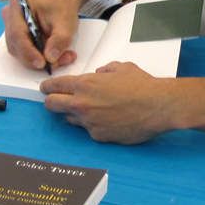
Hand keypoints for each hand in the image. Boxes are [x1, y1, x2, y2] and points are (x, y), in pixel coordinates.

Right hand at [1, 0, 79, 70]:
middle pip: (17, 47)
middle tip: (56, 62)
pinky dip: (40, 59)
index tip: (42, 63)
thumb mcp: (66, 22)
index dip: (28, 51)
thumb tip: (50, 58)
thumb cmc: (61, 8)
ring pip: (20, 54)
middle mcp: (10, 19)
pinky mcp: (17, 41)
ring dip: (40, 60)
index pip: (17, 34)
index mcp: (19, 8)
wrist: (61, 3)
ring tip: (62, 57)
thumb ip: (59, 40)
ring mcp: (11, 31)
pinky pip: (24, 55)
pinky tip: (56, 57)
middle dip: (36, 59)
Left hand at [40, 61, 174, 142]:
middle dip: (51, 101)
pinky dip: (94, 125)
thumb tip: (100, 73)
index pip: (53, 86)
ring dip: (74, 114)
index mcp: (84, 85)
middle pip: (51, 105)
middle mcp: (82, 104)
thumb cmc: (142, 85)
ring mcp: (89, 122)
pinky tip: (108, 120)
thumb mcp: (121, 67)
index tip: (46, 88)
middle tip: (56, 100)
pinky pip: (89, 130)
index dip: (47, 87)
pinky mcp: (99, 136)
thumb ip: (104, 70)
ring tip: (91, 110)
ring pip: (70, 119)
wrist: (158, 106)